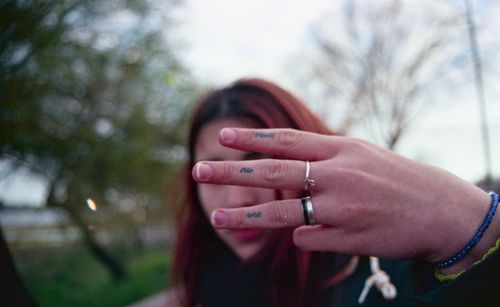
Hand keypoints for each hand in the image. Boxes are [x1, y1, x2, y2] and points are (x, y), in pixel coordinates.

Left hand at [193, 128, 496, 271]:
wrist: (437, 208)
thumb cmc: (392, 178)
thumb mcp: (358, 154)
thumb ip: (321, 156)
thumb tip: (280, 162)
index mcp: (340, 149)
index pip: (286, 141)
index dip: (252, 140)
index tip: (221, 137)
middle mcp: (337, 175)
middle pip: (273, 173)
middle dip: (232, 171)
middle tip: (198, 168)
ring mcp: (342, 208)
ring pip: (283, 213)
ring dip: (246, 216)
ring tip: (216, 216)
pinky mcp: (348, 237)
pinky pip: (309, 238)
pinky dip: (305, 234)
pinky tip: (319, 230)